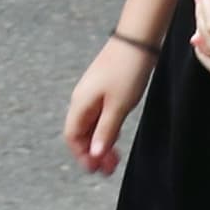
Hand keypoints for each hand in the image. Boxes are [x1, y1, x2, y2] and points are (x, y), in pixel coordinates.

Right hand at [64, 35, 151, 171]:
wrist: (137, 40)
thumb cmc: (127, 71)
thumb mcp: (118, 106)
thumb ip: (105, 131)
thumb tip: (94, 154)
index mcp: (80, 104)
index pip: (72, 137)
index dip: (82, 156)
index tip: (98, 170)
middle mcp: (82, 99)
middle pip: (80, 133)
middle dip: (92, 153)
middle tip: (110, 168)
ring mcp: (92, 93)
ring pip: (90, 125)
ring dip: (100, 142)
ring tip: (115, 157)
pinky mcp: (104, 88)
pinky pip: (98, 115)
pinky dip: (105, 129)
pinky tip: (117, 136)